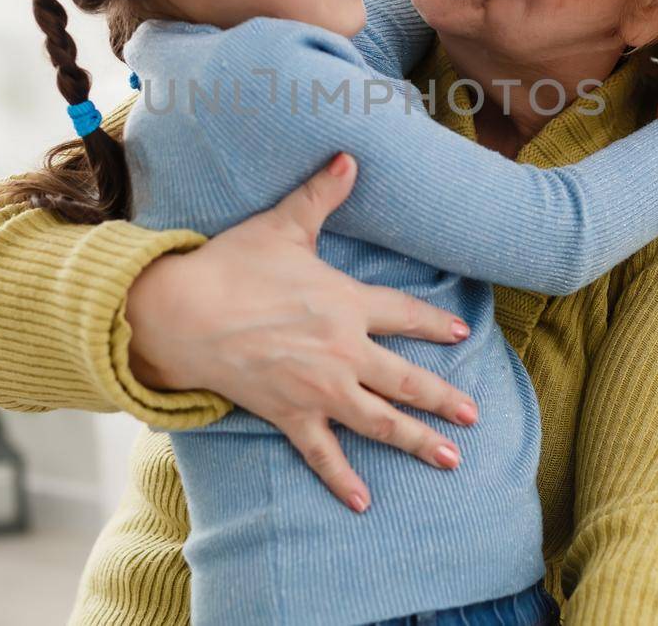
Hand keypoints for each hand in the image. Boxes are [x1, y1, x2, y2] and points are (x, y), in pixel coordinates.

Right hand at [123, 152, 478, 512]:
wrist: (184, 313)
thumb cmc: (232, 266)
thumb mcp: (283, 225)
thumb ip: (322, 194)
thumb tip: (349, 155)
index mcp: (346, 304)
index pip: (404, 315)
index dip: (434, 324)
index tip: (460, 334)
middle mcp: (343, 351)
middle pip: (405, 379)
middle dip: (443, 397)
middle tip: (472, 414)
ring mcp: (319, 388)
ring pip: (380, 421)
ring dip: (417, 441)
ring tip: (450, 458)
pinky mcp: (290, 414)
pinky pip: (323, 454)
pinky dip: (343, 480)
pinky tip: (365, 502)